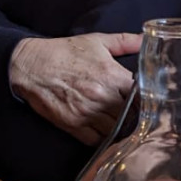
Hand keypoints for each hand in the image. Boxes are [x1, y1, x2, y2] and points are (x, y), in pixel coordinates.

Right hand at [8, 32, 142, 145]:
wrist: (31, 65)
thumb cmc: (64, 52)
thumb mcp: (97, 41)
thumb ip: (126, 41)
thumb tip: (146, 40)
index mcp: (111, 75)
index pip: (142, 96)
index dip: (148, 100)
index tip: (150, 101)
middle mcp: (101, 97)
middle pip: (131, 116)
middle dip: (136, 116)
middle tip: (138, 116)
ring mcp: (87, 113)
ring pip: (116, 131)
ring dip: (121, 129)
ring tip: (122, 124)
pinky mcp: (73, 125)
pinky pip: (97, 140)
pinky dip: (103, 139)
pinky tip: (105, 131)